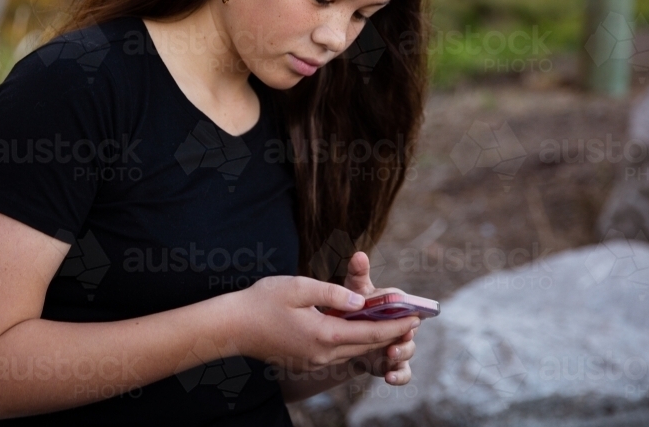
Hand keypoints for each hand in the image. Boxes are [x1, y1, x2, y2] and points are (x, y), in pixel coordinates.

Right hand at [234, 273, 419, 377]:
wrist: (232, 327)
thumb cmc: (263, 301)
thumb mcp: (299, 286)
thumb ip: (333, 292)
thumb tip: (361, 300)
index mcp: (324, 335)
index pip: (371, 333)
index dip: (396, 325)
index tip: (416, 318)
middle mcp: (323, 354)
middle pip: (366, 346)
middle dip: (391, 334)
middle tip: (412, 321)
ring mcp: (314, 362)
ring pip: (353, 351)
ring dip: (374, 339)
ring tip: (392, 325)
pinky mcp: (306, 362)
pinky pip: (339, 354)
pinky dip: (355, 343)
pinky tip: (360, 330)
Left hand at [343, 251, 417, 385]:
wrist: (348, 330)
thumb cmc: (357, 305)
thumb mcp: (356, 290)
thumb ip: (358, 274)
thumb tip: (358, 255)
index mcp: (399, 306)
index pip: (411, 307)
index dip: (412, 311)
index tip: (411, 314)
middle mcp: (404, 326)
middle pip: (411, 331)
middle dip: (406, 334)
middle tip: (401, 335)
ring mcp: (400, 346)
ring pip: (408, 351)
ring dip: (402, 353)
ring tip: (390, 354)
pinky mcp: (393, 364)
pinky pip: (403, 373)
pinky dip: (399, 376)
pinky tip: (389, 378)